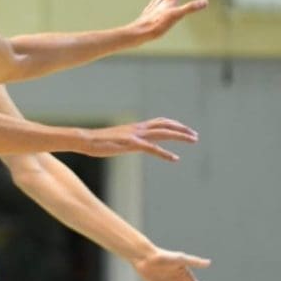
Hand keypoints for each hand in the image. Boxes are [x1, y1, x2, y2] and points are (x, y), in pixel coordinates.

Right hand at [78, 118, 197, 161]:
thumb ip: (128, 140)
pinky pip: (152, 148)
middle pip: (165, 125)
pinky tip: (174, 158)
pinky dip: (165, 153)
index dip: (174, 125)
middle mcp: (138, 128)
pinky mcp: (131, 144)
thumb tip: (132, 144)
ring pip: (163, 133)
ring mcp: (136, 135)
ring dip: (180, 136)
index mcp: (136, 127)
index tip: (184, 129)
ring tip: (193, 140)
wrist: (86, 139)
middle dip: (182, 129)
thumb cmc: (98, 141)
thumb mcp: (118, 139)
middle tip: (194, 135)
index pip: (160, 122)